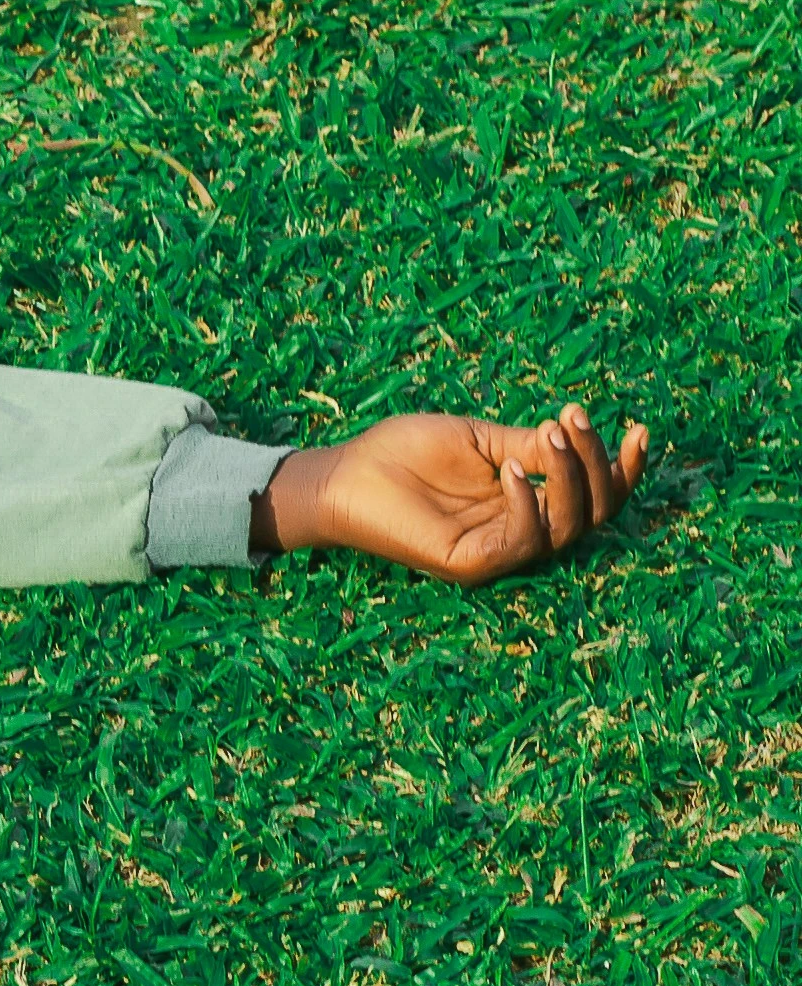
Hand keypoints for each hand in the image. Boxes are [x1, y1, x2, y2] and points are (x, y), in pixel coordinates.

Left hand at [265, 402, 648, 581]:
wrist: (345, 473)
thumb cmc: (404, 453)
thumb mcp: (479, 440)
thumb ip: (529, 445)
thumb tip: (576, 434)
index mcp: (527, 501)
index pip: (594, 497)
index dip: (624, 469)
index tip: (641, 429)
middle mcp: (520, 530)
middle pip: (592, 513)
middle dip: (598, 466)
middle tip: (576, 421)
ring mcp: (497, 551)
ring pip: (565, 527)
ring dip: (568, 478)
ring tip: (552, 433)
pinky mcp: (470, 564)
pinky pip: (521, 542)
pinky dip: (528, 504)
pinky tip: (512, 471)